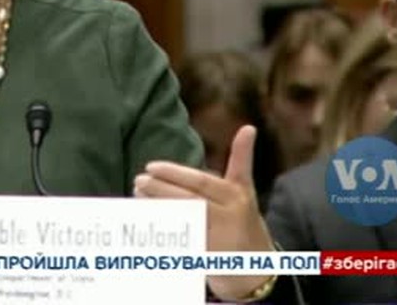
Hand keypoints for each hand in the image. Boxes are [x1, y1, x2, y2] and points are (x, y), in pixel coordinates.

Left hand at [134, 125, 274, 300]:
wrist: (259, 268)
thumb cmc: (245, 221)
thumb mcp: (246, 190)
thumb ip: (241, 160)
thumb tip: (248, 128)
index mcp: (237, 195)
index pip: (200, 182)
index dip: (174, 173)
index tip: (150, 166)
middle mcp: (231, 216)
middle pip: (189, 200)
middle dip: (160, 189)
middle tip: (138, 180)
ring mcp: (221, 240)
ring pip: (183, 221)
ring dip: (157, 208)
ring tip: (137, 196)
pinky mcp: (210, 259)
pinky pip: (181, 243)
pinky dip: (163, 232)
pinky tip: (145, 222)